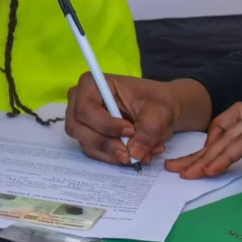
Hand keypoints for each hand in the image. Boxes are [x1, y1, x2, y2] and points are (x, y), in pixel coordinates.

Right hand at [64, 73, 211, 166]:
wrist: (162, 111)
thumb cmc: (157, 102)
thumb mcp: (159, 113)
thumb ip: (148, 131)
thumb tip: (134, 153)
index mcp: (92, 84)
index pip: (85, 108)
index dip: (104, 124)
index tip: (130, 131)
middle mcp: (80, 102)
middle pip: (79, 128)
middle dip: (106, 144)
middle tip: (130, 154)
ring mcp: (82, 121)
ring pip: (86, 143)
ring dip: (112, 153)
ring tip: (139, 155)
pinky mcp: (89, 136)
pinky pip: (95, 152)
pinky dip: (114, 157)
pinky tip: (133, 155)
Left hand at [166, 99, 241, 196]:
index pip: (234, 138)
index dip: (213, 153)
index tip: (193, 170)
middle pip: (224, 131)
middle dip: (199, 151)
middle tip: (177, 169)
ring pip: (230, 133)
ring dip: (209, 153)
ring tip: (190, 172)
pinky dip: (228, 151)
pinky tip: (214, 166)